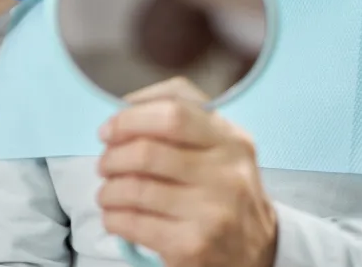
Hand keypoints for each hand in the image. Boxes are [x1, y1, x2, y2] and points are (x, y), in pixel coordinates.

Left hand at [97, 78, 277, 266]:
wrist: (257, 252)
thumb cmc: (223, 191)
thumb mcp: (220, 148)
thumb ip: (182, 119)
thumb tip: (125, 110)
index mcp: (231, 140)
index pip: (173, 112)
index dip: (130, 118)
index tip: (109, 130)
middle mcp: (227, 174)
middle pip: (147, 152)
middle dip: (113, 157)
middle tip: (105, 165)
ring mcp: (212, 212)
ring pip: (135, 189)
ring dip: (108, 190)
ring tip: (107, 194)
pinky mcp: (193, 245)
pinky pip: (134, 223)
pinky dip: (113, 217)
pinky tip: (115, 216)